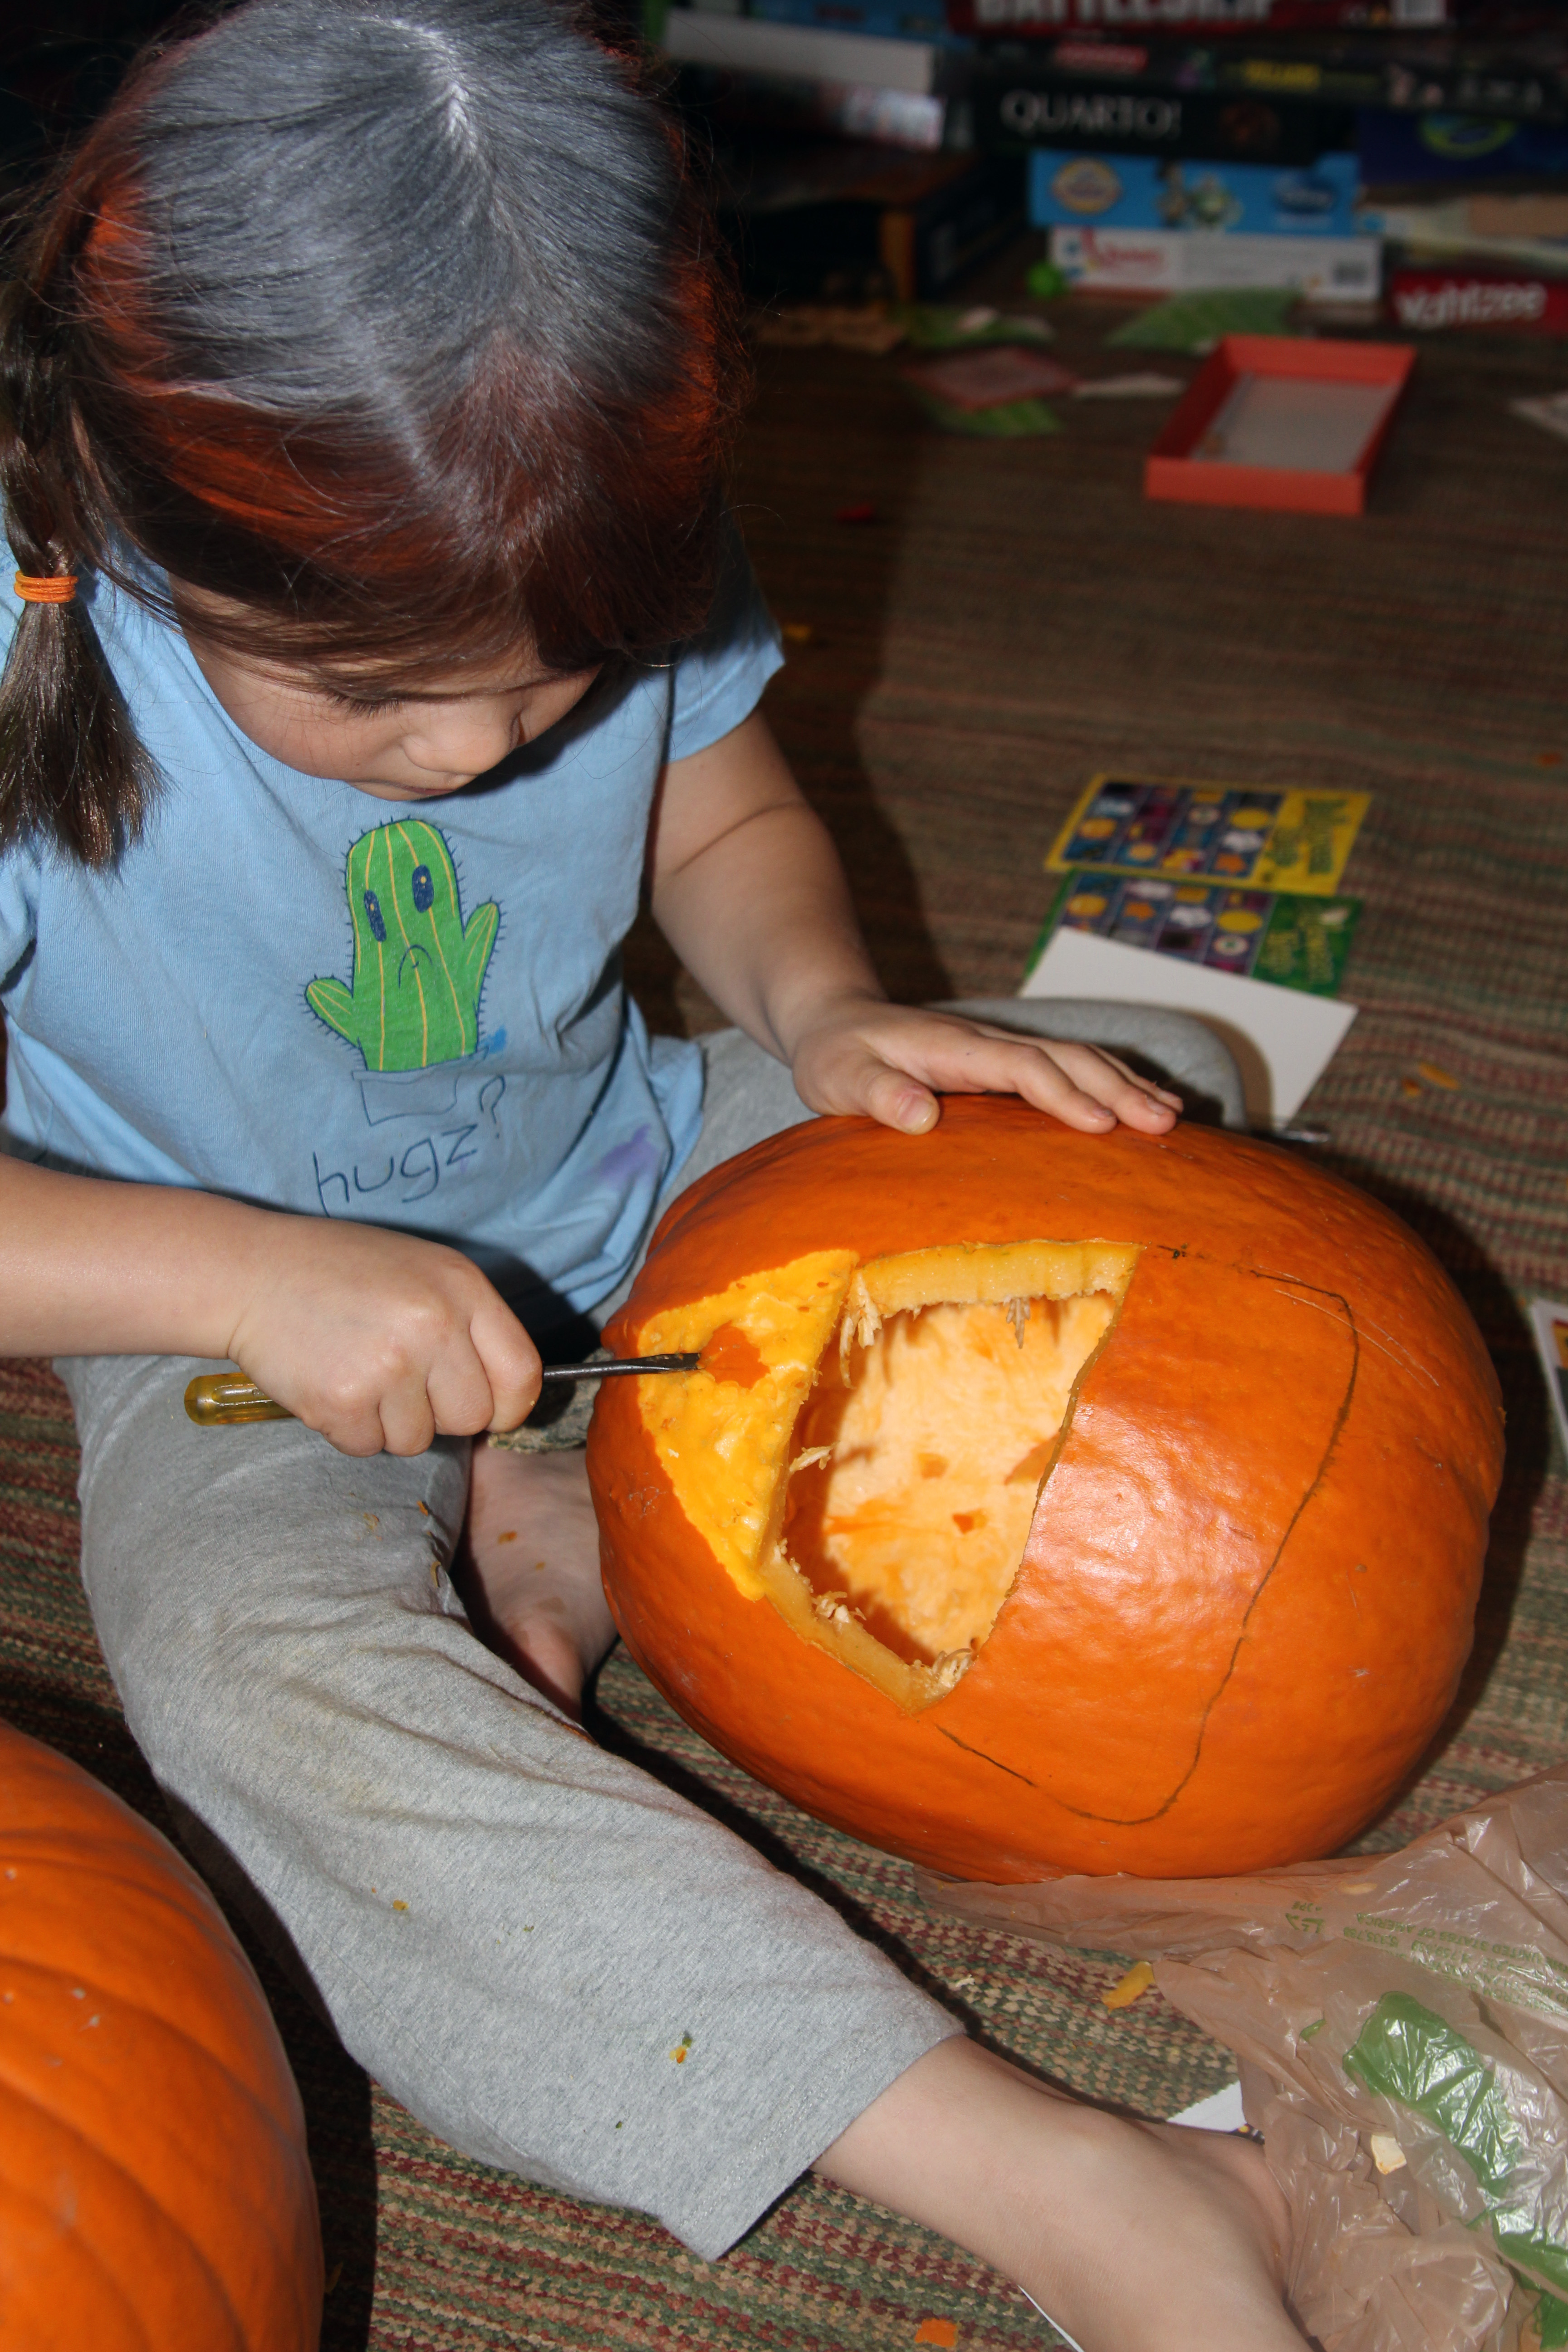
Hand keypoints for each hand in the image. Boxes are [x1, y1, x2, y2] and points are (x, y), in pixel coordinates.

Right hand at [225, 1215, 540, 1456]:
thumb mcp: (425, 1273)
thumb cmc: (343, 1273)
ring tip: (358, 1370)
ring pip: (418, 1440)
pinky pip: (368, 1447)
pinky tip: (331, 1383)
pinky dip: (349, 1428)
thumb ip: (472, 1326)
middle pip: (472, 1417)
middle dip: (440, 1412)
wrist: (251, 1272)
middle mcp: (433, 1325)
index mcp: (463, 1289)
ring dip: (389, 1421)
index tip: (486, 1405)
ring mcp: (388, 1365)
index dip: (507, 1403)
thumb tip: (507, 1396)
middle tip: (400, 1379)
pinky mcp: (342, 1401)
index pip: (522, 1376)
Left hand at [787, 995, 1182, 1136]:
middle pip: (1066, 1058)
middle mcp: (987, 1042)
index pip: (1022, 1067)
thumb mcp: (838, 1077)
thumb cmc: (836, 1056)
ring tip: (1173, 1115)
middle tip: (1165, 1123)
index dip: (1063, 1094)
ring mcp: (1000, 1049)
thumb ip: (875, 1093)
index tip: (1102, 1125)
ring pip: (1077, 1058)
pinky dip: (1108, 1084)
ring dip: (1125, 1084)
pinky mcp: (1004, 1062)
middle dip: (1118, 1089)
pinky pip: (1067, 1069)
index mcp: (955, 1048)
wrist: (835, 1020)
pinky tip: (1140, 1106)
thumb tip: (923, 1114)